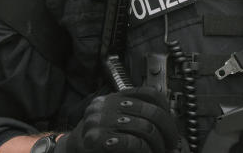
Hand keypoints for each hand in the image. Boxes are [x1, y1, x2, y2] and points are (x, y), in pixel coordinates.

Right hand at [56, 87, 178, 152]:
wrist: (70, 152)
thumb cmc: (96, 142)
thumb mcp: (117, 121)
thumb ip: (136, 115)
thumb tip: (166, 118)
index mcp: (114, 98)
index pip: (150, 94)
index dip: (167, 111)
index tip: (172, 127)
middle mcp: (107, 105)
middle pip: (152, 112)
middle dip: (167, 131)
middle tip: (171, 144)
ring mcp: (101, 120)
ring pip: (146, 128)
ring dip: (157, 145)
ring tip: (159, 152)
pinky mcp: (98, 138)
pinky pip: (133, 142)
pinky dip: (145, 150)